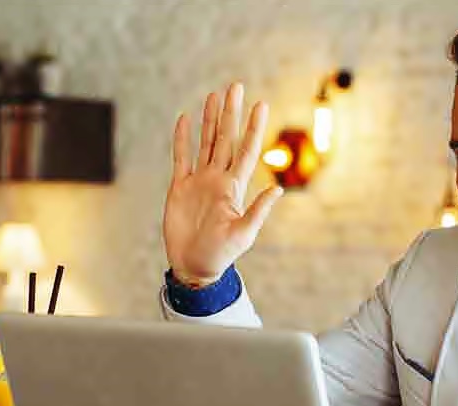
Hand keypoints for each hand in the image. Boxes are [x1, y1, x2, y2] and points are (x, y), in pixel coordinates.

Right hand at [163, 82, 283, 286]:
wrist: (195, 266)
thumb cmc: (221, 254)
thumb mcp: (244, 234)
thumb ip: (259, 211)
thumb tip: (278, 189)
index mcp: (235, 187)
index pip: (246, 150)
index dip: (253, 128)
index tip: (260, 104)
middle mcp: (218, 179)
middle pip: (225, 138)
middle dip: (230, 113)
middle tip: (235, 87)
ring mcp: (199, 181)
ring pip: (205, 143)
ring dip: (209, 119)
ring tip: (214, 95)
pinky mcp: (180, 187)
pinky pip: (181, 158)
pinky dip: (182, 138)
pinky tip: (185, 119)